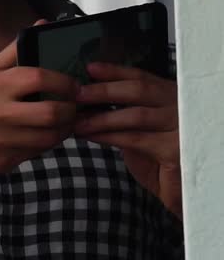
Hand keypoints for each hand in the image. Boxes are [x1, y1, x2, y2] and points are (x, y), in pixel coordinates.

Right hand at [0, 31, 80, 183]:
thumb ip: (13, 52)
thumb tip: (42, 24)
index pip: (38, 78)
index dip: (64, 82)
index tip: (74, 85)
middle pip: (50, 111)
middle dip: (71, 109)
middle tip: (75, 106)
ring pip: (48, 135)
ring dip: (65, 129)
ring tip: (66, 121)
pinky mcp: (2, 159)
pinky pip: (37, 150)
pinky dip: (49, 142)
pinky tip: (49, 135)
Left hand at [74, 62, 181, 218]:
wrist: (180, 191)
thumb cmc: (159, 160)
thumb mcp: (141, 132)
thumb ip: (124, 116)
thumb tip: (89, 104)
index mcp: (173, 97)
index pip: (143, 78)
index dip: (115, 72)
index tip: (90, 68)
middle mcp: (181, 106)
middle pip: (139, 90)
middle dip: (104, 90)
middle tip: (76, 93)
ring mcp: (181, 126)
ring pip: (135, 114)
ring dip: (101, 117)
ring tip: (77, 121)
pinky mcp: (175, 149)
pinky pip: (134, 139)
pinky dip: (108, 136)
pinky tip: (90, 136)